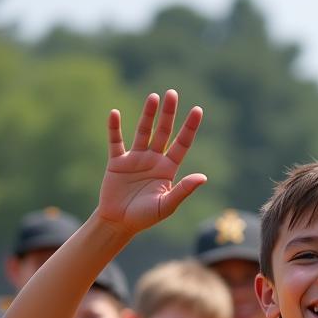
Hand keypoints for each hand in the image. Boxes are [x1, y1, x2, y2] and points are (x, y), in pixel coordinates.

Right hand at [98, 90, 206, 234]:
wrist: (120, 223)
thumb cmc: (146, 217)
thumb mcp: (167, 205)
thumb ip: (183, 190)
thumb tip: (203, 177)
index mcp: (168, 169)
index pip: (182, 143)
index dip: (189, 127)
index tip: (198, 110)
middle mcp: (153, 160)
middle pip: (163, 132)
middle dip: (168, 114)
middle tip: (172, 94)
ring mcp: (135, 159)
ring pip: (143, 131)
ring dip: (147, 114)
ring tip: (154, 97)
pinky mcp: (116, 162)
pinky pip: (115, 141)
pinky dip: (114, 128)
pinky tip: (115, 114)